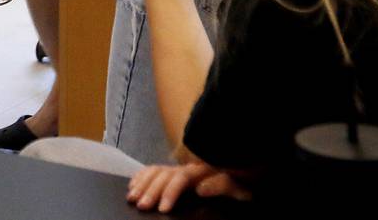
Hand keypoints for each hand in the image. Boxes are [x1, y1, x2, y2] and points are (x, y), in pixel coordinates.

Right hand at [126, 161, 250, 211]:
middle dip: (151, 191)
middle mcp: (186, 168)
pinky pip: (153, 170)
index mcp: (201, 171)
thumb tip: (199, 188)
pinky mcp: (174, 173)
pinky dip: (141, 177)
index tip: (162, 209)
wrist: (245, 170)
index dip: (169, 192)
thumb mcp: (239, 186)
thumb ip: (221, 185)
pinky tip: (133, 185)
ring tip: (132, 198)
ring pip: (155, 172)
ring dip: (142, 185)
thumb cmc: (243, 182)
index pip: (180, 178)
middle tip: (141, 206)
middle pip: (163, 175)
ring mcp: (179, 169)